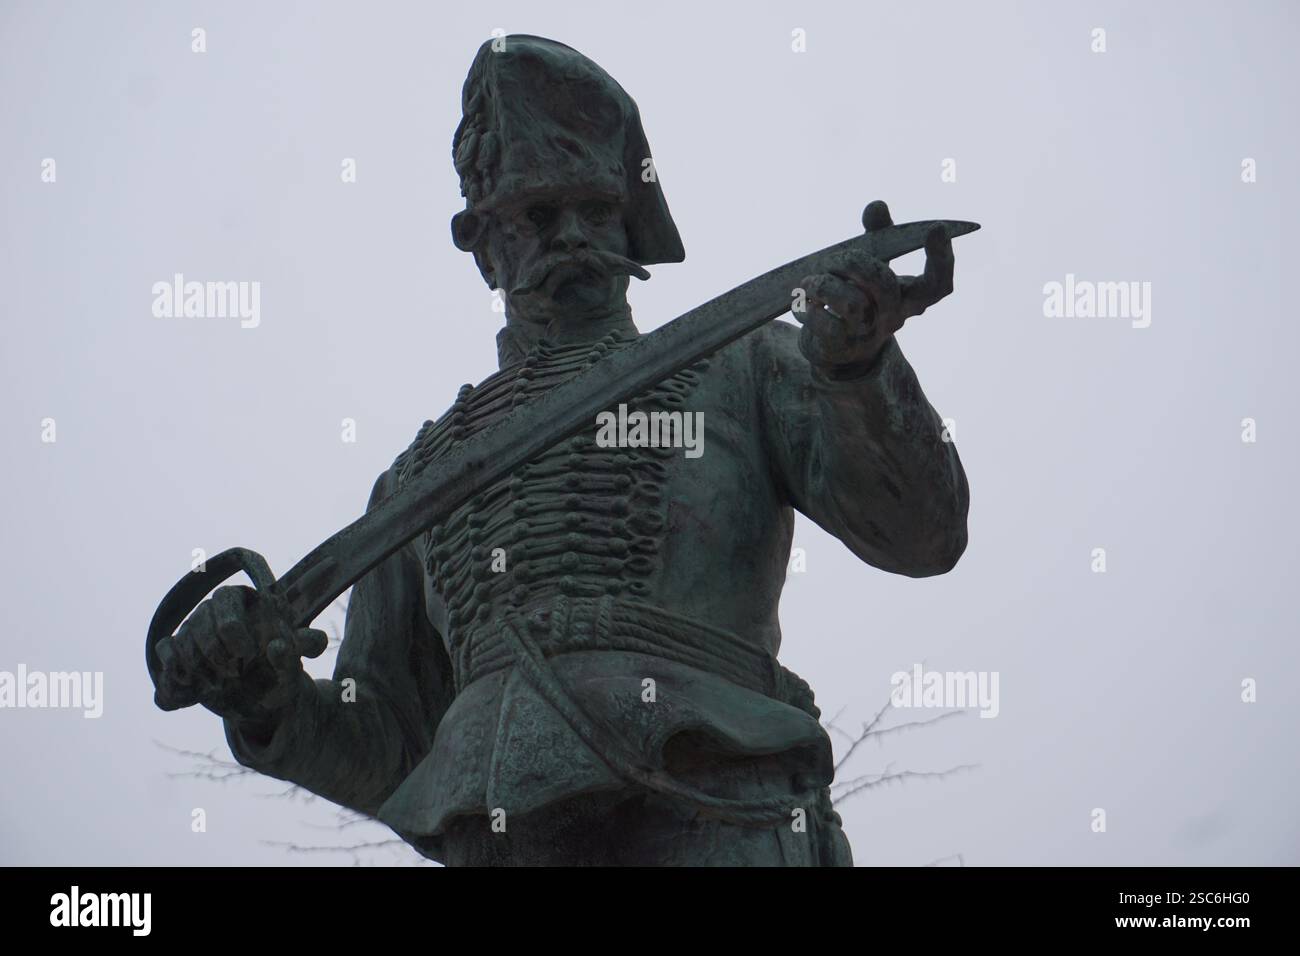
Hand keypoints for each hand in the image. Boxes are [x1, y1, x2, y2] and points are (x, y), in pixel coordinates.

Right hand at [151, 585, 326, 726]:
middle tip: (234, 673)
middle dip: (215, 653)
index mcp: (244, 599)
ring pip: (181, 641)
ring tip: (218, 686)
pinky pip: (165, 652)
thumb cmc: (279, 662)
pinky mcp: (176, 647)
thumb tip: (289, 645)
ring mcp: (192, 626)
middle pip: (200, 622)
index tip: (247, 654)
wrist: (258, 687)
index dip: (233, 630)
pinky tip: (190, 693)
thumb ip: (305, 646)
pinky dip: (173, 675)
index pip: (227, 601)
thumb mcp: (297, 655)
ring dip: (198, 670)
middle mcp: (213, 608)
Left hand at [794, 200, 954, 374]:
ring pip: (853, 303)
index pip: (938, 285)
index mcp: (908, 298)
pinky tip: (805, 303)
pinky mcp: (841, 347)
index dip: (942, 259)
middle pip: (885, 283)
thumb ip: (877, 235)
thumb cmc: (857, 298)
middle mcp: (893, 317)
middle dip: (854, 262)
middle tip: (833, 260)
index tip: (935, 229)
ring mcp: (868, 334)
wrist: (835, 349)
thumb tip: (877, 206)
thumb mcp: (869, 266)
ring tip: (810, 282)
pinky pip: (826, 324)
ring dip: (826, 284)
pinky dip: (810, 308)